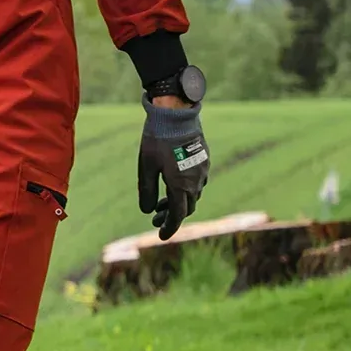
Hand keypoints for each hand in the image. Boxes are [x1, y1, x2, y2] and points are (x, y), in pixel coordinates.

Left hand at [138, 98, 208, 239]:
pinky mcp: (203, 160)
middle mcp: (196, 181)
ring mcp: (203, 170)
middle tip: (155, 219)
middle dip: (171, 216)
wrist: (176, 114)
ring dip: (178, 202)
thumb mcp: (146, 167)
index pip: (178, 216)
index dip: (169, 228)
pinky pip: (197, 182)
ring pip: (193, 194)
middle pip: (187, 207)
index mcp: (182, 185)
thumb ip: (147, 191)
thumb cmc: (157, 140)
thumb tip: (147, 211)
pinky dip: (185, 189)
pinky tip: (173, 185)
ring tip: (161, 204)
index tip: (160, 236)